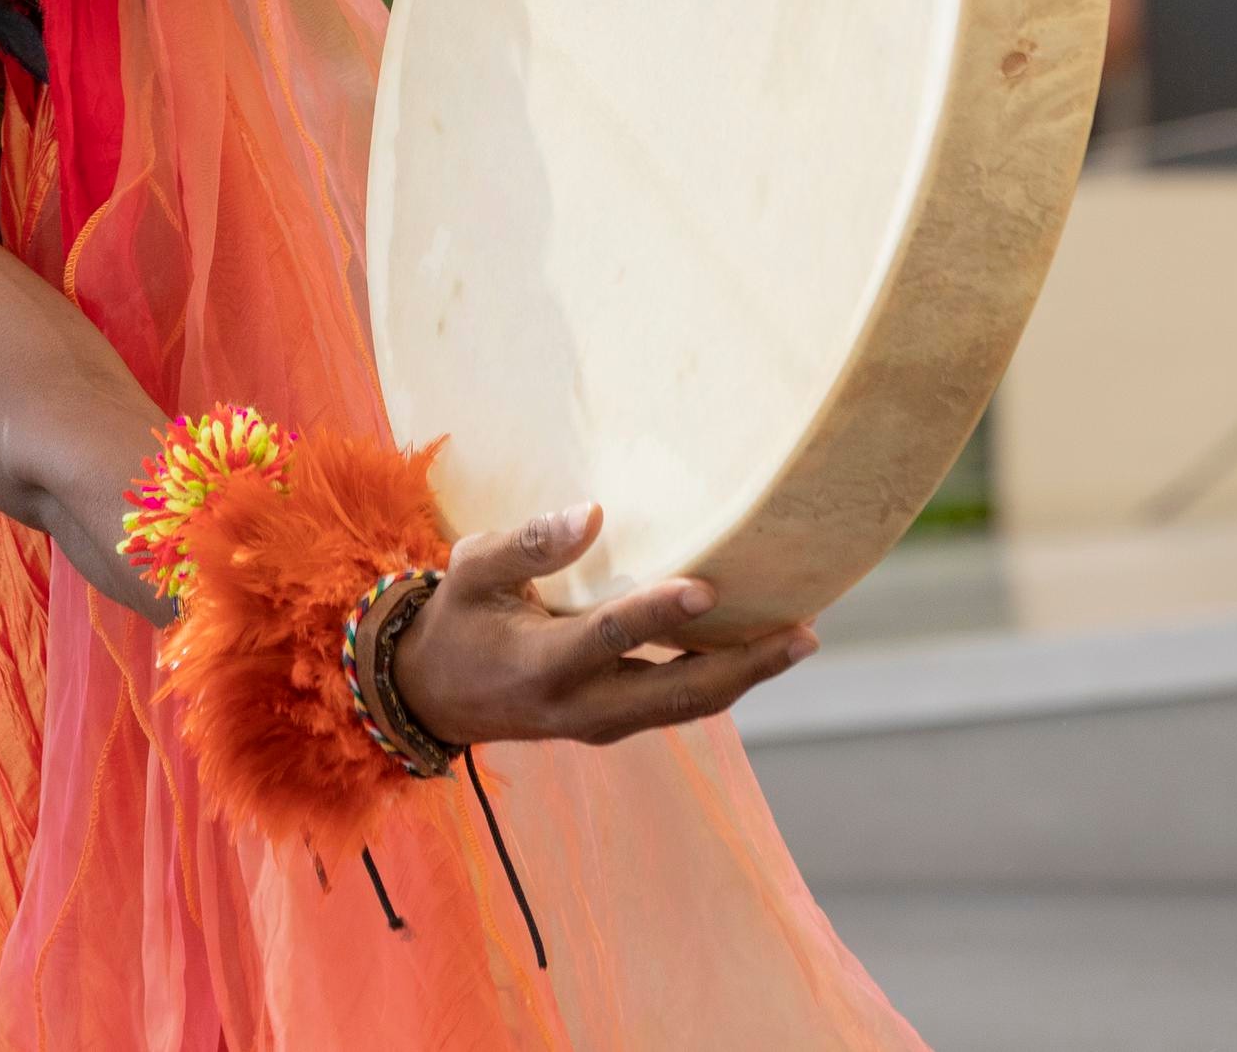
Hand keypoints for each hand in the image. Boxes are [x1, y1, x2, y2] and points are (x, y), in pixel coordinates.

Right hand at [388, 502, 816, 747]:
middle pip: (678, 695)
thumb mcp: (471, 570)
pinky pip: (677, 704)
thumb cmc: (457, 618)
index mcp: (541, 664)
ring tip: (799, 637)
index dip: (659, 614)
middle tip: (804, 633)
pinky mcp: (615, 724)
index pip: (610, 637)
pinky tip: (755, 647)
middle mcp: (581, 706)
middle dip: (746, 668)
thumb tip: (595, 512)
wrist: (433, 695)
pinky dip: (720, 679)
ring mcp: (602, 724)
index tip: (707, 587)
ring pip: (688, 706)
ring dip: (746, 675)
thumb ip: (530, 542)